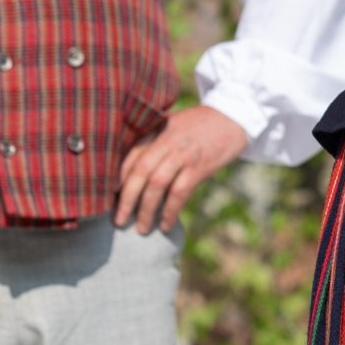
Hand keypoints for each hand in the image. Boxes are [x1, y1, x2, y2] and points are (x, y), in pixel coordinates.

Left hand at [114, 106, 251, 234]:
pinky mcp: (200, 166)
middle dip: (126, 199)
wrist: (235, 115)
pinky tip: (165, 224)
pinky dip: (169, 211)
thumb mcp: (174, 125)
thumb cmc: (202, 124)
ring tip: (141, 229)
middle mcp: (167, 140)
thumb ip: (155, 141)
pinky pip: (179, 192)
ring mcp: (183, 153)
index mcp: (158, 129)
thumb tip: (134, 172)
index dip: (117, 179)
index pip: (130, 155)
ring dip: (146, 209)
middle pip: (139, 172)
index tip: (109, 198)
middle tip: (118, 221)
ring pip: (157, 184)